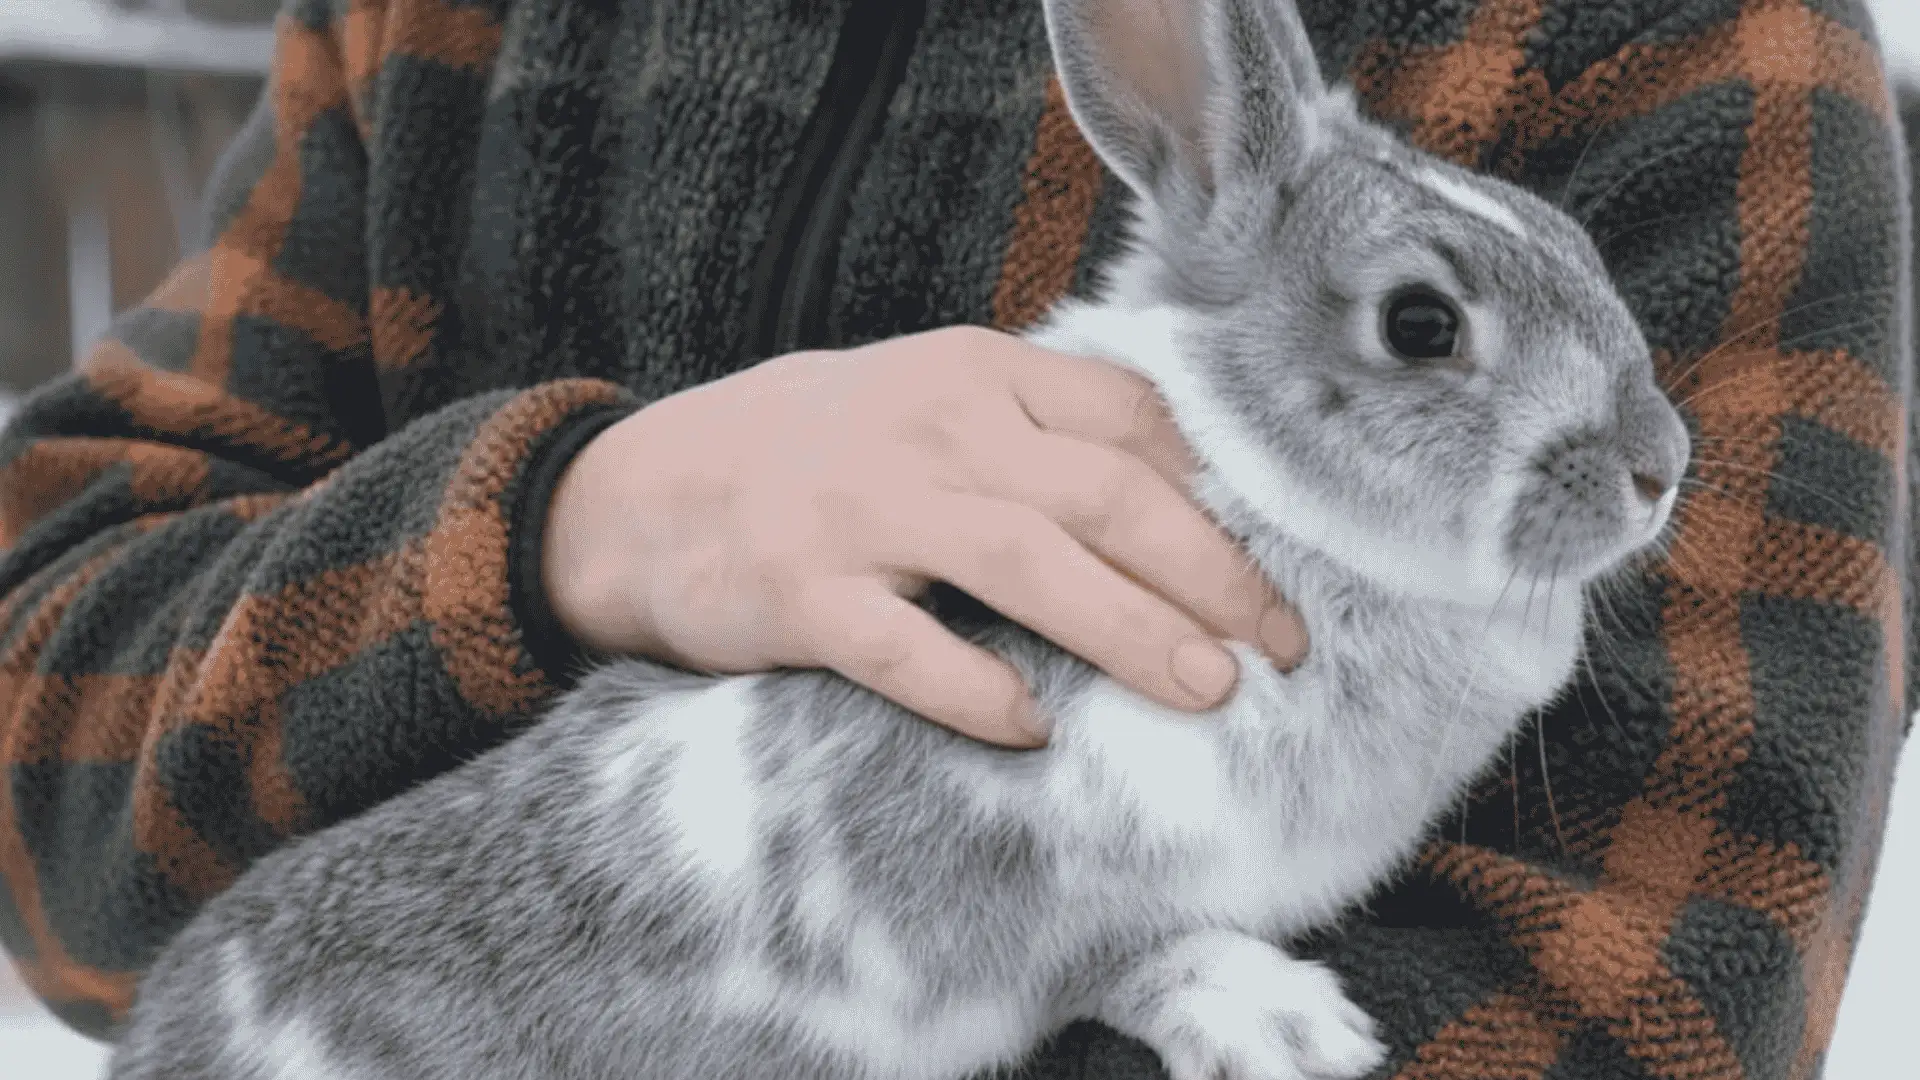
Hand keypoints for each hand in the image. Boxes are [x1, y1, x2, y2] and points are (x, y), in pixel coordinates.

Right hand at [541, 326, 1306, 747]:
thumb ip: (1035, 433)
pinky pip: (905, 647)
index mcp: (975, 373)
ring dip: (1130, 630)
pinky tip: (1032, 730)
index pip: (1131, 423)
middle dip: (1211, 574)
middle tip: (1279, 645)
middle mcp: (931, 428)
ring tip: (1206, 691)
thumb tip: (1179, 499)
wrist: (636, 492)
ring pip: (1027, 563)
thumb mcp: (923, 403)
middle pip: (1106, 496)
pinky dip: (974, 689)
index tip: (1271, 570)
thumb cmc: (808, 454)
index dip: (1218, 499)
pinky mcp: (799, 592)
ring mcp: (863, 509)